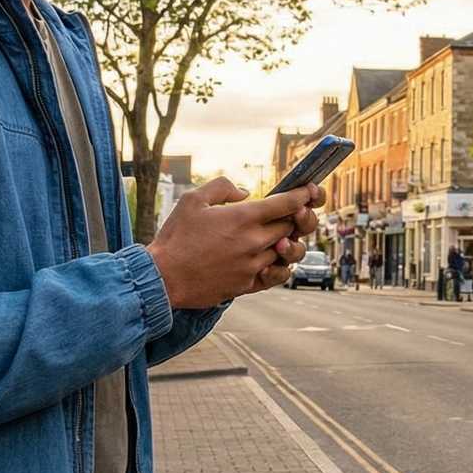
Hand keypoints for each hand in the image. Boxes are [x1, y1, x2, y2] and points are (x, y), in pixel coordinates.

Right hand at [145, 178, 320, 309]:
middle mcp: (254, 242)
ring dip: (286, 241)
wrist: (162, 278)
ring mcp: (253, 265)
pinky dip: (281, 266)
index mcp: (243, 217)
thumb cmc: (175, 237)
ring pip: (287, 251)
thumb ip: (223, 187)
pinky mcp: (247, 285)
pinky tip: (273, 259)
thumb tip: (245, 192)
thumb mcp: (193, 199)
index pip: (287, 203)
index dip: (303, 195)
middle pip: (291, 226)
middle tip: (289, 213)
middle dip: (293, 217)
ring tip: (277, 236)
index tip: (310, 191)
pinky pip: (277, 275)